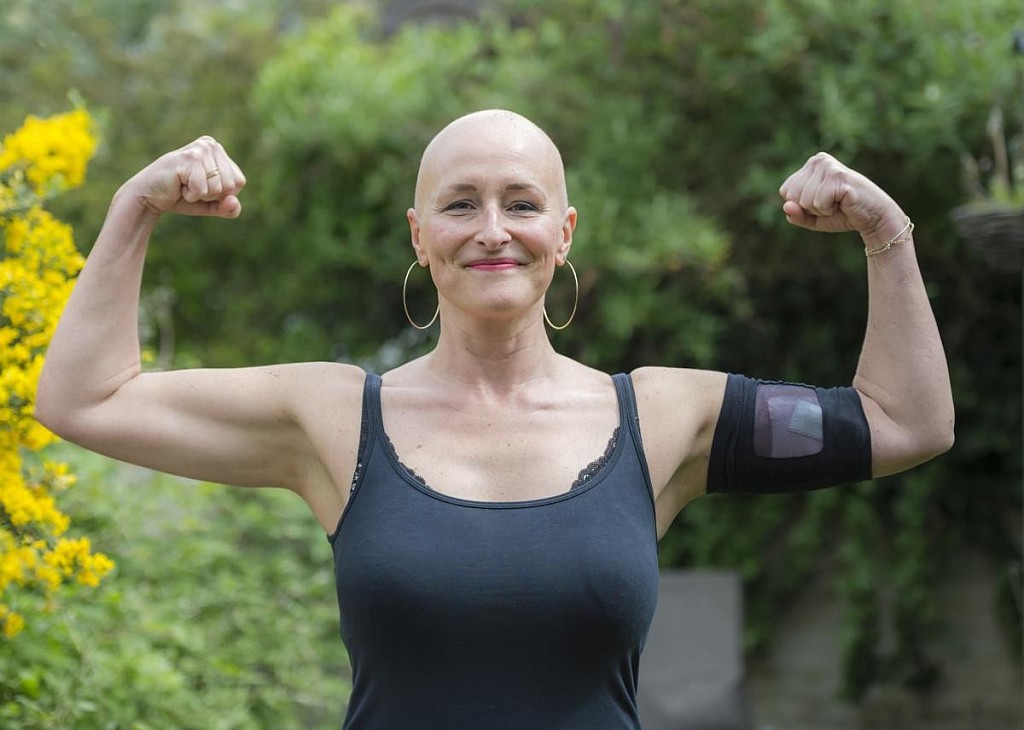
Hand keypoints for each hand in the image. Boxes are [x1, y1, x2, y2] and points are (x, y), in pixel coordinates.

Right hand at [122, 136, 245, 218]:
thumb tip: (233, 202)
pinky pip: (203, 190)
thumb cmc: (181, 197)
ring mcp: (200, 149)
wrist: (149, 196)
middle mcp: (211, 144)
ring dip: (199, 194)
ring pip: (218, 188)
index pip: (239, 182)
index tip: (202, 187)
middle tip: (190, 186)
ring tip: (184, 184)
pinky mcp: (189, 158)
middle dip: (211, 195)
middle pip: (231, 185)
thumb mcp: (211, 204)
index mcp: (218, 151)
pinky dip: (190, 194)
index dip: (222, 194)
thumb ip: (229, 208)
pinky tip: (178, 184)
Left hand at [779, 152, 906, 244]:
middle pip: (793, 196)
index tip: (822, 202)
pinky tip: (844, 203)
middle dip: (810, 208)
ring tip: (838, 203)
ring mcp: (829, 166)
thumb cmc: (842, 214)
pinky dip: (829, 210)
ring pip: (804, 200)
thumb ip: (796, 215)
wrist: (873, 217)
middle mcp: (818, 160)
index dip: (801, 206)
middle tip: (831, 204)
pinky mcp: (839, 177)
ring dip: (821, 209)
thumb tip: (786, 206)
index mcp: (810, 165)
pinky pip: (818, 203)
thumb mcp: (812, 217)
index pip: (785, 191)